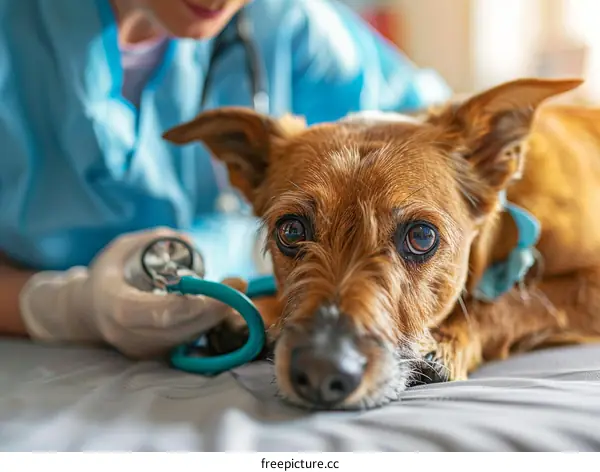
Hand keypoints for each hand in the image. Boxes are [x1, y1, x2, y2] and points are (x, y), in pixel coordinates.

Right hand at [19, 227, 247, 358]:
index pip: (157, 313)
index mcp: (117, 308)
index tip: (218, 292)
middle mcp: (129, 335)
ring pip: (187, 336)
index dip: (190, 306)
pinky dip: (206, 323)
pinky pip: (186, 341)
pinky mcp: (155, 356)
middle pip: (180, 328)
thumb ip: (151, 241)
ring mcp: (143, 350)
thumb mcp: (121, 249)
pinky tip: (221, 305)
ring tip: (235, 292)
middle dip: (214, 308)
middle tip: (239, 285)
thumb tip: (187, 240)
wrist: (86, 313)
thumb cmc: (107, 275)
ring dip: (216, 316)